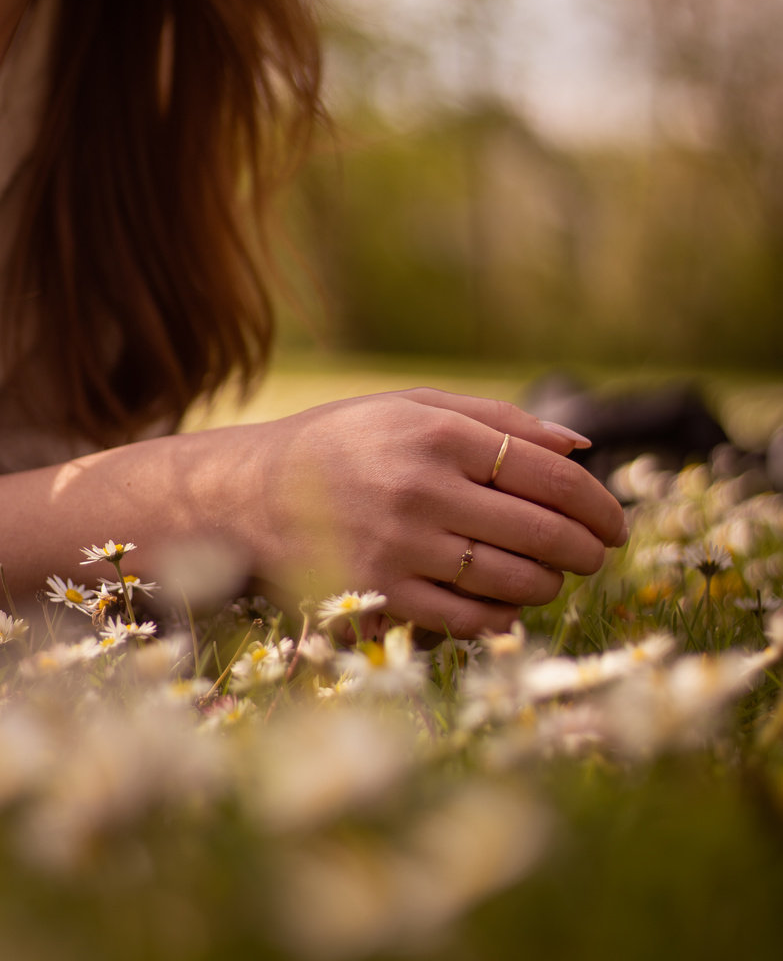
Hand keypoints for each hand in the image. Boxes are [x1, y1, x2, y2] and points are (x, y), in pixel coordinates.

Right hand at [221, 388, 626, 639]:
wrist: (251, 495)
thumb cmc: (345, 443)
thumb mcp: (413, 407)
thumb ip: (498, 418)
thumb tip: (582, 443)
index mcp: (437, 434)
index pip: (550, 475)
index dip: (598, 503)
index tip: (616, 522)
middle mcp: (420, 489)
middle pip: (542, 532)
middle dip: (587, 550)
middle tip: (597, 554)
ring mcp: (398, 547)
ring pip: (512, 581)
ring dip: (550, 584)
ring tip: (553, 576)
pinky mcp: (378, 595)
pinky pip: (467, 619)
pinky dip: (503, 617)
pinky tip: (509, 604)